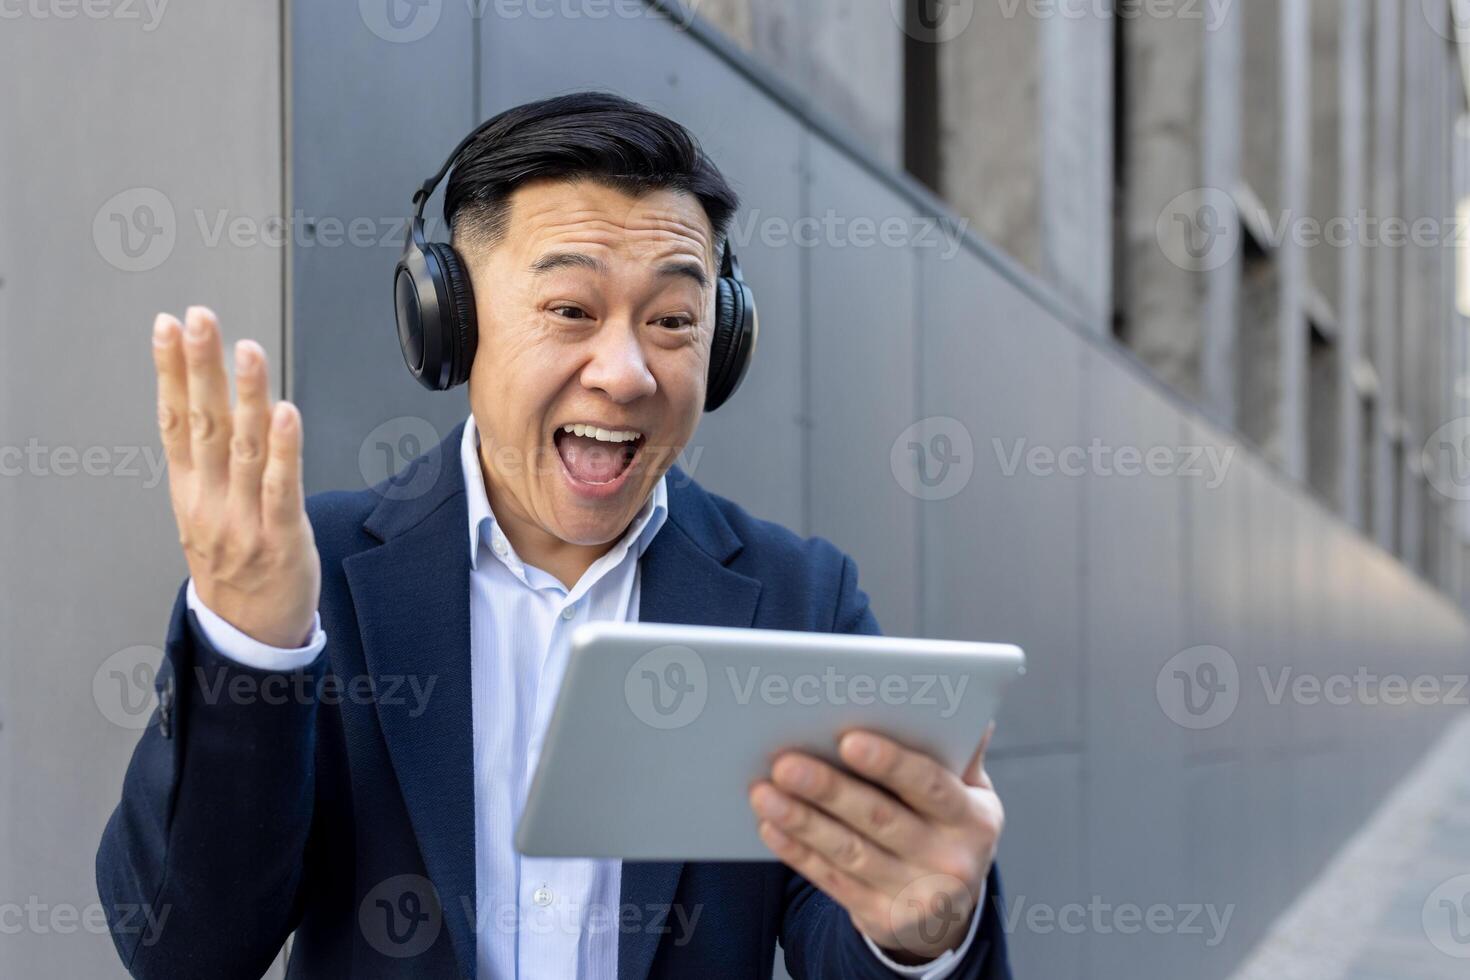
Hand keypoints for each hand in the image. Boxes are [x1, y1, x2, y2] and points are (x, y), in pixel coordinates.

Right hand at [153, 306, 320, 647]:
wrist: (248, 638)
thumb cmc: (235, 571)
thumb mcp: (204, 514)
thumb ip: (208, 464)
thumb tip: (210, 406)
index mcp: (190, 491)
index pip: (174, 419)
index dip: (169, 371)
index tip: (167, 327)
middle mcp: (210, 501)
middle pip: (202, 423)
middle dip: (201, 366)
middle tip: (199, 320)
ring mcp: (243, 520)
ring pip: (241, 448)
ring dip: (245, 395)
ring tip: (247, 351)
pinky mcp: (280, 538)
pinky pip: (280, 488)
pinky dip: (282, 450)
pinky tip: (284, 413)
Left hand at [749, 723, 1000, 962]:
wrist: (949, 913)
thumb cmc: (948, 827)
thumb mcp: (969, 794)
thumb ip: (956, 750)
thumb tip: (950, 701)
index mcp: (973, 819)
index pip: (931, 785)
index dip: (890, 763)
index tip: (848, 740)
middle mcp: (951, 860)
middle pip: (881, 818)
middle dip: (829, 789)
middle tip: (785, 763)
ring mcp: (916, 896)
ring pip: (849, 851)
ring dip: (802, 820)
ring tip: (763, 792)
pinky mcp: (883, 920)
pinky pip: (833, 881)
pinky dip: (798, 852)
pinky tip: (771, 826)